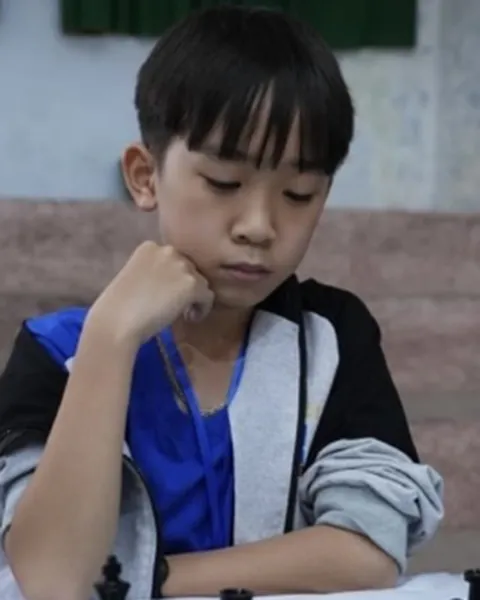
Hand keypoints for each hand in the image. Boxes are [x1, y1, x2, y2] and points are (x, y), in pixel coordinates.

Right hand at [88, 241, 213, 345]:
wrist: (117, 322)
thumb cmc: (118, 307)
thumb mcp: (135, 277)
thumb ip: (156, 272)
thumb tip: (174, 283)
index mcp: (150, 247)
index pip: (174, 260)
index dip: (173, 279)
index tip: (166, 294)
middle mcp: (167, 250)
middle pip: (190, 269)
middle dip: (185, 287)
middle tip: (176, 305)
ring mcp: (181, 266)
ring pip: (201, 283)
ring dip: (194, 298)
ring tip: (183, 314)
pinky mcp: (191, 284)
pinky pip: (208, 297)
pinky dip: (202, 309)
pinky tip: (189, 318)